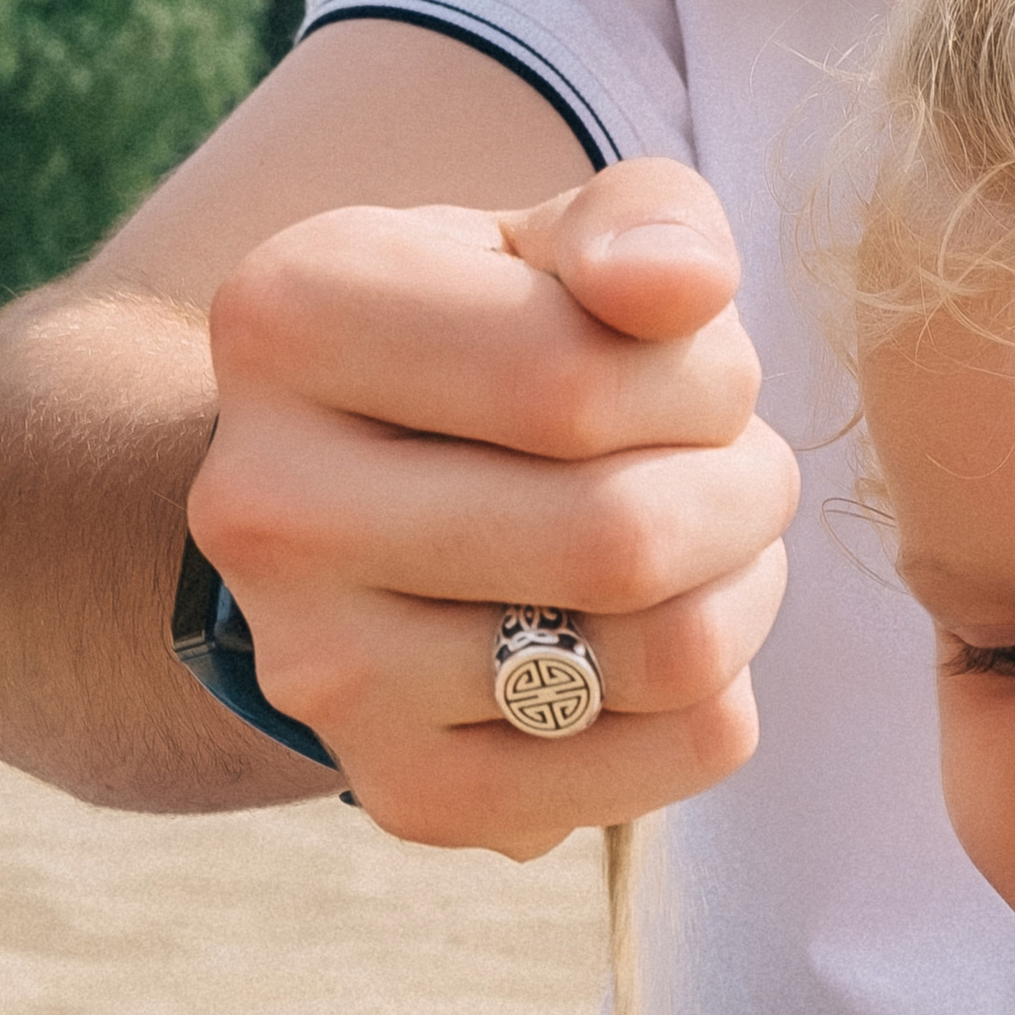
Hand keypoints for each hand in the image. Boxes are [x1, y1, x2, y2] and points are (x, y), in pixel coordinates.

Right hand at [189, 157, 798, 854]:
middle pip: (622, 536)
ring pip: (664, 657)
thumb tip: (685, 286)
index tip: (702, 370)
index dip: (709, 376)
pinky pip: (670, 759)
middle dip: (745, 490)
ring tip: (706, 545)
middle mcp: (269, 506)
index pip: (581, 378)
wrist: (357, 512)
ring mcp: (323, 672)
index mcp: (291, 319)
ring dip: (745, 589)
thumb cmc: (489, 347)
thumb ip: (643, 221)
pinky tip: (659, 640)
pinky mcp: (406, 794)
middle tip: (739, 468)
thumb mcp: (552, 243)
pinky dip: (717, 697)